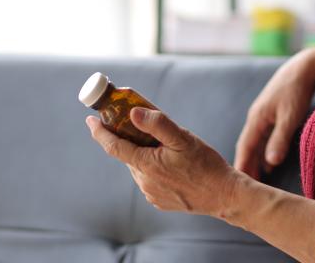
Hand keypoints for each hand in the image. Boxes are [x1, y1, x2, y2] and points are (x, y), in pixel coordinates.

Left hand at [86, 107, 239, 217]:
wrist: (224, 196)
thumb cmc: (205, 165)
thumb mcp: (183, 138)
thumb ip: (158, 124)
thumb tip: (133, 112)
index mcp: (146, 165)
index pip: (113, 146)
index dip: (99, 132)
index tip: (91, 120)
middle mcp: (144, 182)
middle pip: (129, 154)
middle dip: (130, 139)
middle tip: (143, 124)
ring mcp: (151, 193)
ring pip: (140, 166)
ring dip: (144, 154)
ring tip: (166, 146)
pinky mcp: (159, 201)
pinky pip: (150, 179)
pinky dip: (153, 168)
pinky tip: (172, 164)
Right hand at [234, 49, 314, 180]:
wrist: (304, 67)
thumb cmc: (297, 91)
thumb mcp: (290, 117)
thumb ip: (280, 140)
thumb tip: (270, 163)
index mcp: (256, 119)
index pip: (244, 148)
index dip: (241, 166)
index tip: (237, 185)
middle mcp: (256, 117)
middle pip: (247, 146)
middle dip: (246, 166)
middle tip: (244, 188)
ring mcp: (263, 114)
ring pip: (255, 142)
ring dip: (254, 160)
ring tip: (255, 179)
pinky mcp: (272, 112)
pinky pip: (263, 137)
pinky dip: (263, 151)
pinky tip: (269, 161)